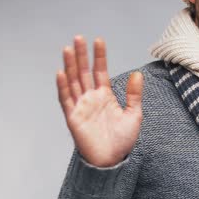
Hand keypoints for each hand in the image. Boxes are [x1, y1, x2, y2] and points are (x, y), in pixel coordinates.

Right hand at [56, 36, 142, 166]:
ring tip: (68, 49)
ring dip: (70, 66)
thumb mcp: (134, 114)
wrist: (112, 161)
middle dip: (81, 55)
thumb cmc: (122, 140)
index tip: (98, 40)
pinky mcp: (73, 118)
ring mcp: (81, 107)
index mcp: (105, 96)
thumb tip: (137, 74)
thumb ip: (134, 94)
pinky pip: (66, 100)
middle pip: (83, 72)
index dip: (99, 56)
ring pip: (73, 82)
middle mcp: (91, 98)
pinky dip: (63, 86)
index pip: (100, 71)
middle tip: (78, 38)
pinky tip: (61, 73)